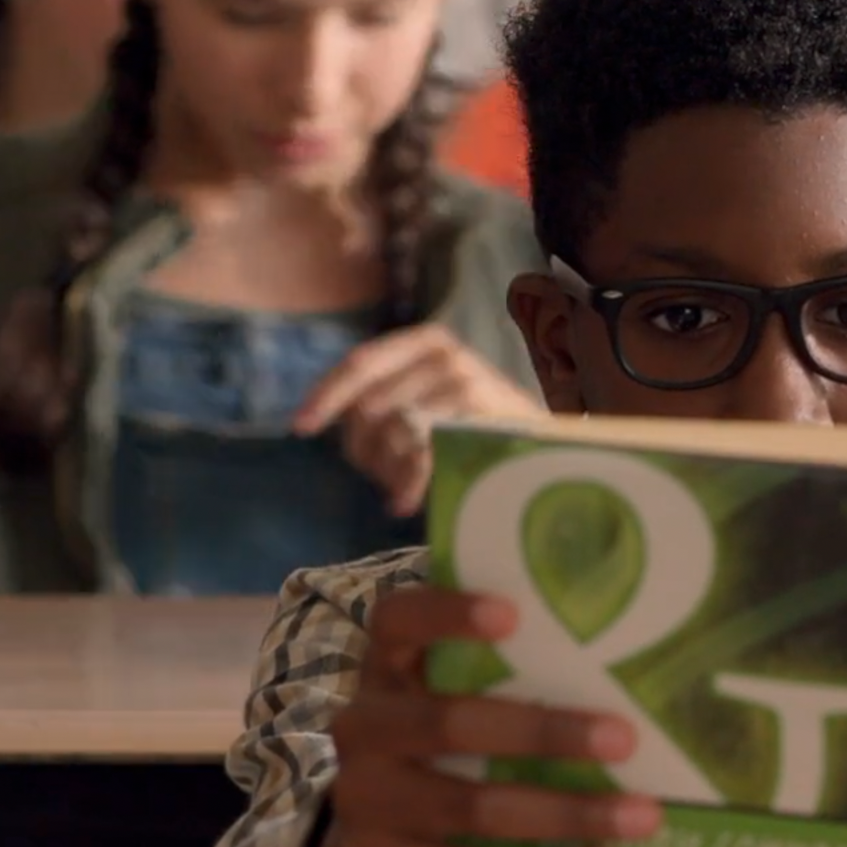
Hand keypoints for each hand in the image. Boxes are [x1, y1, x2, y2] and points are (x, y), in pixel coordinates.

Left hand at [293, 324, 538, 516]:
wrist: (545, 447)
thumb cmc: (473, 428)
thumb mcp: (424, 399)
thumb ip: (380, 400)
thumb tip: (320, 420)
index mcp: (425, 341)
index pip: (360, 364)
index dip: (326, 396)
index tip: (301, 428)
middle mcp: (446, 353)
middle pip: (370, 406)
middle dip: (366, 449)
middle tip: (381, 477)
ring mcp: (467, 383)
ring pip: (393, 433)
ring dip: (388, 469)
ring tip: (402, 488)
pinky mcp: (482, 418)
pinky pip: (423, 456)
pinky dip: (407, 485)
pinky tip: (402, 505)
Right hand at [316, 586, 661, 846]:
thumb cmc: (438, 750)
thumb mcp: (446, 701)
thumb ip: (501, 675)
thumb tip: (625, 655)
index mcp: (385, 668)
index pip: (397, 620)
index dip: (447, 614)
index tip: (514, 615)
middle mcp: (363, 729)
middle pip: (447, 723)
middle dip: (543, 733)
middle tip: (625, 739)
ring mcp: (365, 803)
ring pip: (472, 809)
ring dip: (566, 814)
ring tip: (641, 818)